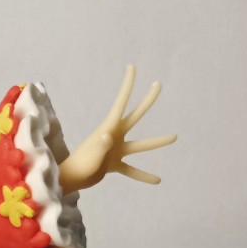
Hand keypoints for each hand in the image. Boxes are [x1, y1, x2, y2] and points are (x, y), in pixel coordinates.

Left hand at [58, 66, 176, 193]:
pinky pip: (132, 169)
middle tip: (158, 85)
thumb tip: (108, 137)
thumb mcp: (91, 155)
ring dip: (157, 142)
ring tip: (174, 136)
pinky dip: (143, 175)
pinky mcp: (115, 165)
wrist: (71, 180)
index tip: (131, 67)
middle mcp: (115, 136)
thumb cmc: (79, 165)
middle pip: (136, 115)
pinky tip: (157, 180)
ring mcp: (116, 150)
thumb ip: (101, 146)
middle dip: (147, 100)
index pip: (121, 102)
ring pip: (140, 145)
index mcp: (109, 128)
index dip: (127, 85)